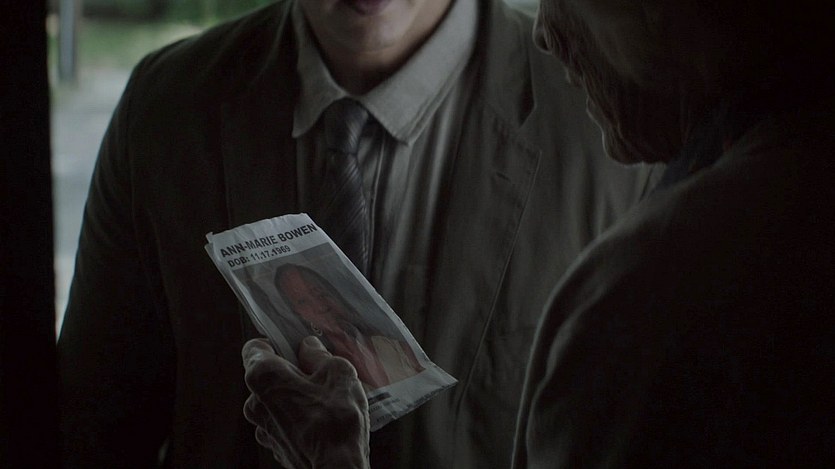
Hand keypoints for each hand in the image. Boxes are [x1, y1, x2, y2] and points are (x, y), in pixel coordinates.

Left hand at [242, 336, 370, 468]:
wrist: (336, 468)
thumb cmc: (336, 419)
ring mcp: (261, 427)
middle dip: (291, 373)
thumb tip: (309, 347)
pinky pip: (281, 422)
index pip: (254, 347)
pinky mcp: (273, 446)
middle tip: (319, 376)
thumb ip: (318, 354)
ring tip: (324, 402)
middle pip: (267, 376)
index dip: (275, 343)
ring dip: (295, 397)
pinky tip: (320, 421)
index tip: (294, 347)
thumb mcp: (337, 372)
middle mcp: (253, 402)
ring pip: (275, 401)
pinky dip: (296, 418)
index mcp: (263, 376)